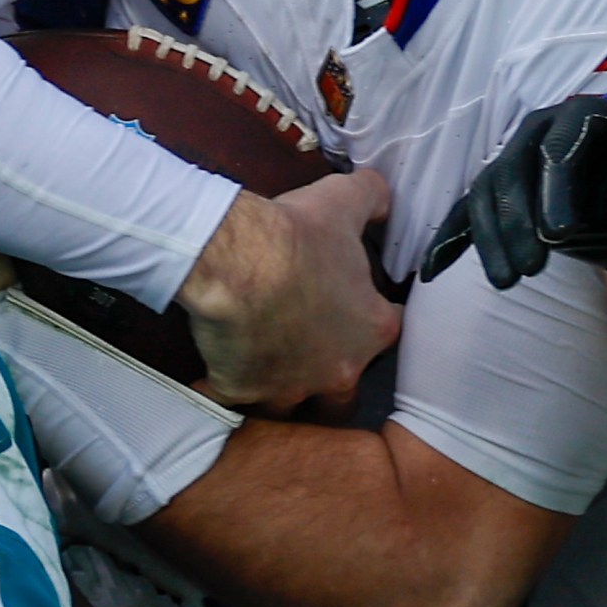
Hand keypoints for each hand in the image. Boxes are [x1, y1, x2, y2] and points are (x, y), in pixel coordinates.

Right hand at [179, 172, 399, 408]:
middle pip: (344, 396)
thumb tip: (381, 198)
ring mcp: (289, 388)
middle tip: (312, 353)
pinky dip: (226, 387)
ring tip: (264, 369)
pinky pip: (233, 401)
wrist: (235, 260)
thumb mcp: (344, 201)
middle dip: (332, 380)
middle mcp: (338, 371)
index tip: (354, 309)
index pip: (390, 334)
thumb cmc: (296, 235)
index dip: (373, 320)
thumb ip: (372, 198)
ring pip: (291, 409)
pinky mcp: (242, 392)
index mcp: (372, 329)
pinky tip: (217, 369)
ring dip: (281, 392)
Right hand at [420, 98, 606, 287]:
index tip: (560, 235)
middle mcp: (539, 132)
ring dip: (490, 240)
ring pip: (485, 196)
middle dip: (515, 222)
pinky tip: (431, 270)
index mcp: (581, 117)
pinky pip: (466, 215)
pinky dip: (449, 240)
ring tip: (508, 281)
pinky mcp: (501, 197)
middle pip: (511, 172)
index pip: (558, 148)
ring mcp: (514, 162)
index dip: (554, 190)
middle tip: (530, 269)